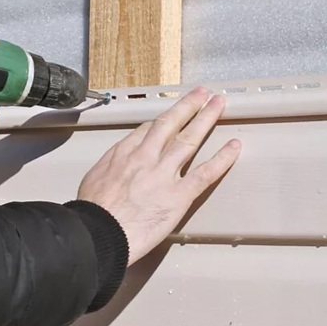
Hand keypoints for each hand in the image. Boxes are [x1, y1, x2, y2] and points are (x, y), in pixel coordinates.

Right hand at [76, 88, 238, 263]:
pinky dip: (222, 158)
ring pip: (190, 139)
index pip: (148, 129)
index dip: (164, 120)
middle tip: (202, 94)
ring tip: (218, 105)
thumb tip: (116, 168)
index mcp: (124, 153)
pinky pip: (205, 173)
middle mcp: (146, 157)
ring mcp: (164, 174)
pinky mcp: (179, 195)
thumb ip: (110, 167)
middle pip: (171, 124)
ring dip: (206, 119)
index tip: (172, 115)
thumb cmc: (93, 212)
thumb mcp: (93, 178)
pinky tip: (233, 147)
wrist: (99, 232)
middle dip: (188, 106)